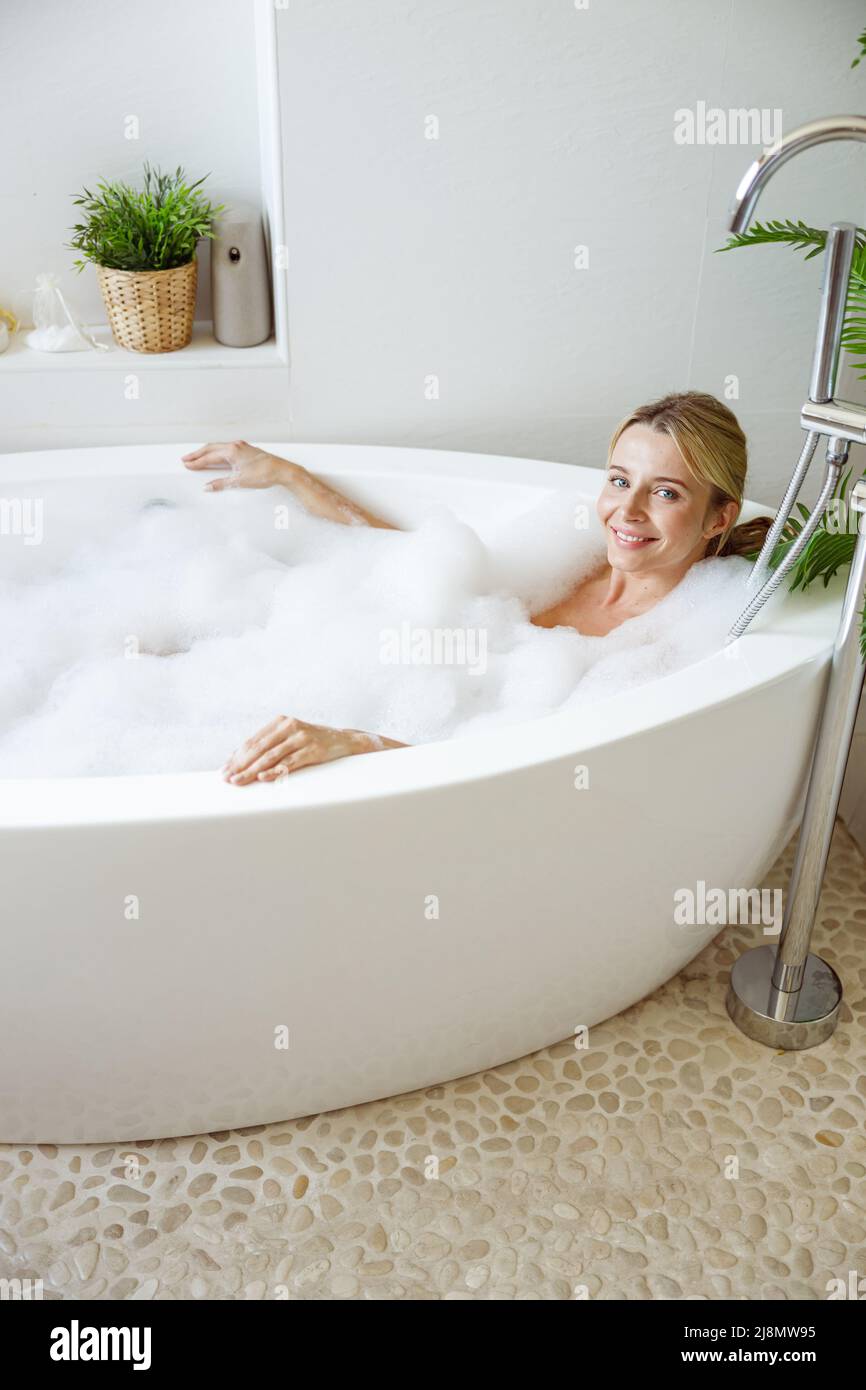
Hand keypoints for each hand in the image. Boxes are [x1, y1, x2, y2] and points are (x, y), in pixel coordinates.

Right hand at [181, 440, 297, 491]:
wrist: (282, 471)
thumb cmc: (264, 473)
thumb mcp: (239, 481)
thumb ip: (221, 483)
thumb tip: (208, 487)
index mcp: (231, 451)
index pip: (208, 457)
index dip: (196, 462)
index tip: (187, 465)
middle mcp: (235, 445)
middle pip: (210, 448)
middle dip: (197, 454)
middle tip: (186, 459)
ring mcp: (241, 446)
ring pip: (218, 447)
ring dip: (206, 452)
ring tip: (196, 458)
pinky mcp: (246, 449)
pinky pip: (226, 448)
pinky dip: (217, 452)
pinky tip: (215, 457)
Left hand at [222, 714, 371, 784]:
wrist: (344, 740)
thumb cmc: (312, 741)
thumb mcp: (290, 737)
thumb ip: (270, 744)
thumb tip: (239, 758)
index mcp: (280, 722)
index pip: (253, 741)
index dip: (237, 756)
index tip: (225, 769)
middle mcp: (290, 726)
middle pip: (259, 748)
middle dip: (240, 765)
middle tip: (227, 778)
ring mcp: (302, 738)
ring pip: (271, 756)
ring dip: (252, 770)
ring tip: (239, 780)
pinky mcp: (313, 750)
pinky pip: (289, 763)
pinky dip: (274, 771)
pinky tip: (262, 778)